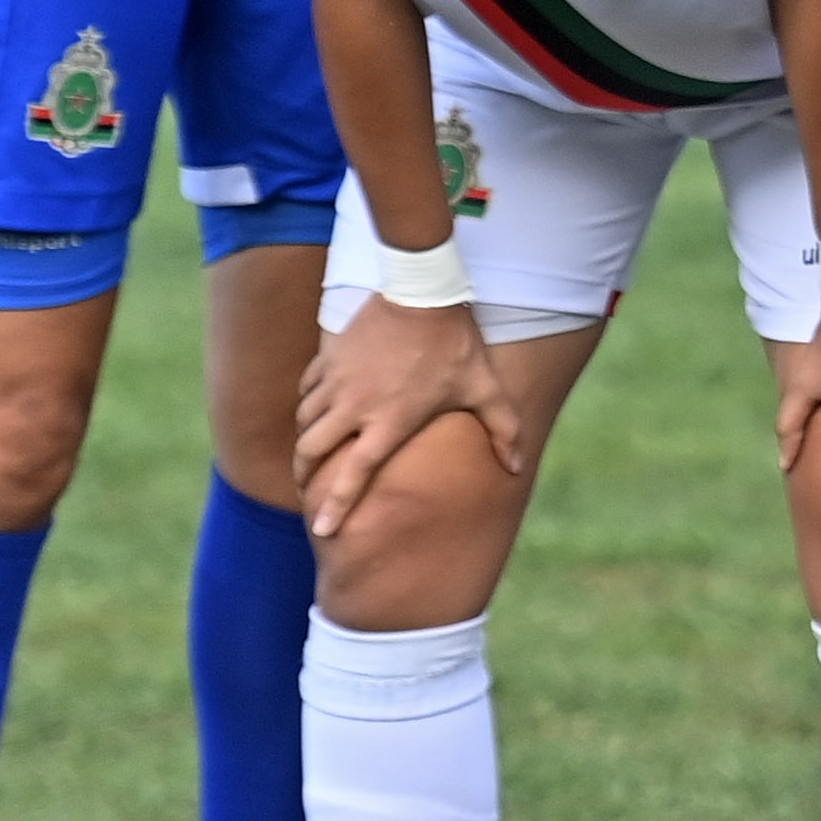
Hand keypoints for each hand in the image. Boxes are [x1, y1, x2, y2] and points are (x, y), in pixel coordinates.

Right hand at [293, 293, 521, 539]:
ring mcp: (337, 381)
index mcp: (389, 422)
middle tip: (308, 488)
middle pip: (309, 452)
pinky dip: (307, 405)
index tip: (324, 530)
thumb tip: (517, 468)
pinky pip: (305, 391)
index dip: (336, 506)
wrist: (423, 290)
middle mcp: (355, 407)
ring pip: (303, 422)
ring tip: (313, 452)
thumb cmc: (456, 343)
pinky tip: (318, 410)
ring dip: (306, 440)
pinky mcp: (329, 359)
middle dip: (304, 475)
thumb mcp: (484, 387)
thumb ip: (503, 430)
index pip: (354, 475)